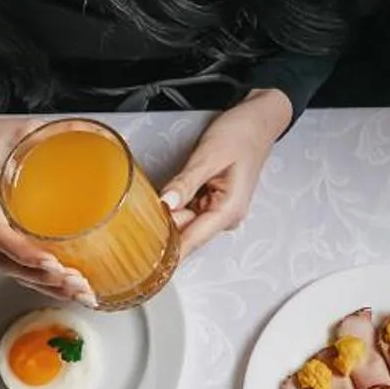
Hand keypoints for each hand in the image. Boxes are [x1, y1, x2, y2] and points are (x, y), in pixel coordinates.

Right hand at [0, 108, 95, 304]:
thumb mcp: (19, 129)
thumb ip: (55, 130)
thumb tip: (94, 131)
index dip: (23, 251)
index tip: (50, 262)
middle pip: (8, 261)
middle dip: (42, 278)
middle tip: (76, 283)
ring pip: (14, 269)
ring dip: (45, 286)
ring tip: (79, 292)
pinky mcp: (3, 239)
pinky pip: (18, 266)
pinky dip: (42, 281)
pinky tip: (67, 287)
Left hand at [160, 88, 290, 259]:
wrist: (256, 123)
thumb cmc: (241, 136)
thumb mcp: (209, 156)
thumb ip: (186, 183)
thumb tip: (165, 204)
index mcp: (228, 211)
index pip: (191, 242)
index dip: (166, 253)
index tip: (145, 265)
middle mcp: (224, 217)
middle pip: (184, 233)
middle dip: (160, 228)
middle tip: (133, 219)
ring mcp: (217, 211)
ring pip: (182, 221)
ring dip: (166, 214)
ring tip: (150, 201)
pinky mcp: (211, 203)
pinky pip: (186, 210)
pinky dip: (173, 205)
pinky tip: (165, 194)